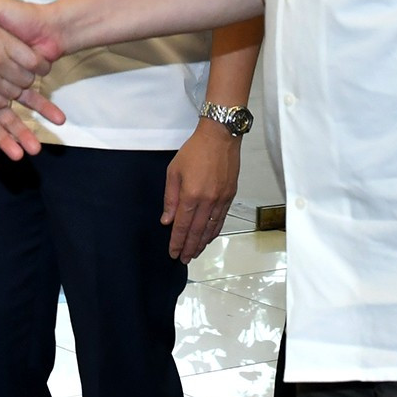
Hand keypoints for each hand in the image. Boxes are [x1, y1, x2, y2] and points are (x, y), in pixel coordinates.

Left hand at [163, 120, 240, 261]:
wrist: (220, 137)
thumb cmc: (194, 151)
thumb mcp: (174, 171)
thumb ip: (170, 198)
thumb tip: (167, 220)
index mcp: (191, 195)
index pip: (182, 226)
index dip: (177, 241)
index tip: (173, 253)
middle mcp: (207, 201)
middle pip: (197, 232)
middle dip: (189, 248)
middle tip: (184, 259)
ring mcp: (221, 200)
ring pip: (210, 228)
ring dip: (202, 243)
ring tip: (195, 253)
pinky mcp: (230, 196)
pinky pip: (221, 219)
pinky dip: (214, 231)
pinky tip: (209, 237)